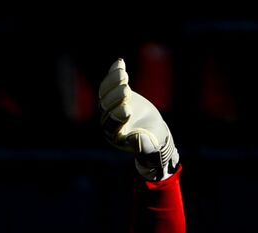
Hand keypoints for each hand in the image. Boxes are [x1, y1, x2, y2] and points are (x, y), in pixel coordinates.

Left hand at [98, 57, 179, 180]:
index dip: (117, 116)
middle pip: (106, 107)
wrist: (152, 131)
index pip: (111, 124)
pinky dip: (115, 72)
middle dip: (115, 97)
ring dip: (112, 82)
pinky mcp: (115, 94)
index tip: (128, 109)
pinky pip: (111, 82)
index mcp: (114, 134)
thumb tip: (137, 137)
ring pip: (105, 93)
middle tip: (126, 90)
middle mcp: (108, 120)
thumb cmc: (151, 140)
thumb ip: (143, 145)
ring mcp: (110, 106)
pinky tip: (120, 63)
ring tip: (122, 73)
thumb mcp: (150, 145)